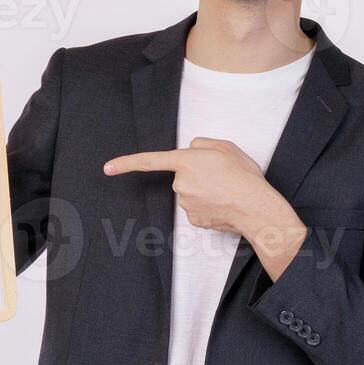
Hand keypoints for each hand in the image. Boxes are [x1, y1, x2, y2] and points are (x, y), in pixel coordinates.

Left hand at [103, 137, 276, 235]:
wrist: (256, 208)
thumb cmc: (244, 176)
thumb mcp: (225, 147)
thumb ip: (202, 144)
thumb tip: (192, 151)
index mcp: (186, 161)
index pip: (150, 160)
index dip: (127, 163)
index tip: (107, 168)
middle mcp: (181, 183)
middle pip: (183, 175)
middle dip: (197, 174)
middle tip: (222, 175)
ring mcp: (186, 204)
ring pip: (190, 192)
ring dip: (204, 190)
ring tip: (226, 190)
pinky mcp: (193, 220)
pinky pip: (197, 207)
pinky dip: (208, 205)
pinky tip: (223, 203)